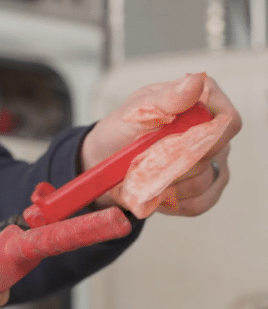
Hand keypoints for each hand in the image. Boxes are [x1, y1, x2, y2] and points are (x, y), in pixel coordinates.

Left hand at [81, 73, 241, 215]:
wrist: (105, 161)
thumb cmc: (120, 130)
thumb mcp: (135, 112)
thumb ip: (166, 99)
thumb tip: (195, 81)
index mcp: (202, 101)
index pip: (228, 122)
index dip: (205, 139)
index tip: (173, 144)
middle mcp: (213, 130)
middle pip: (215, 155)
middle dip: (175, 163)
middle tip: (145, 160)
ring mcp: (213, 160)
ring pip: (204, 181)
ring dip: (167, 183)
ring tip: (143, 174)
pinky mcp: (206, 187)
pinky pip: (199, 203)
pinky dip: (172, 202)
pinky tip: (155, 191)